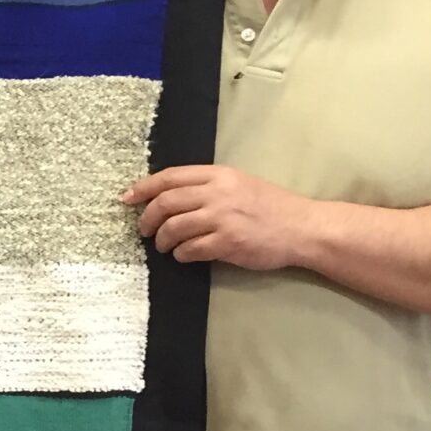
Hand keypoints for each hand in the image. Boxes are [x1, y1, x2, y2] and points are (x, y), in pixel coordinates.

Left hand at [124, 164, 308, 269]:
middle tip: (144, 230)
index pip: (170, 177)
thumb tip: (165, 196)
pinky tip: (184, 256)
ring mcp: (223, 218)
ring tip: (164, 246)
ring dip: (162, 240)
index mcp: (219, 174)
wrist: (303, 228)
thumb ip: (206, 186)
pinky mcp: (228, 242)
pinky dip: (181, 254)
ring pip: (173, 228)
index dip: (143, 188)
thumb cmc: (270, 207)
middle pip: (166, 203)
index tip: (126, 198)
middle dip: (147, 219)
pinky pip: (190, 249)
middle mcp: (218, 193)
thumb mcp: (238, 184)